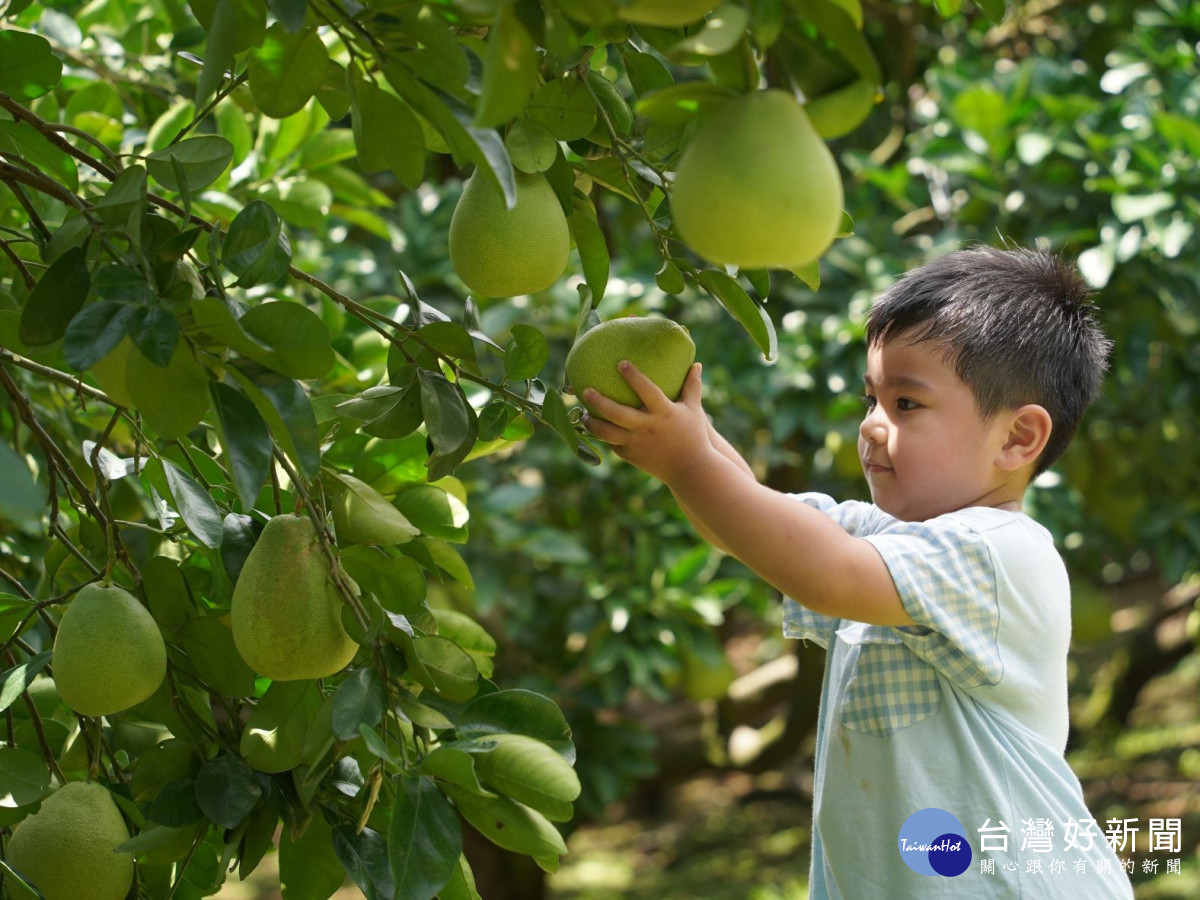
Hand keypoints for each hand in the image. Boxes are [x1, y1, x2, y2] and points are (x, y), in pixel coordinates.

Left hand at [581, 361, 712, 485]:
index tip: (621, 363)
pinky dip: (602, 435)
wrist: (690, 469)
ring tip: (584, 414)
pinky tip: (596, 427)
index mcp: (663, 413)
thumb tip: (695, 364)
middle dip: (598, 401)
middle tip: (586, 390)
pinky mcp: (630, 456)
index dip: (633, 376)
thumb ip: (692, 386)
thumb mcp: (693, 409)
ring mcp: (636, 443)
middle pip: (616, 413)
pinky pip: (611, 444)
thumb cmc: (693, 436)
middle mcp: (646, 428)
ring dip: (592, 422)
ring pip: (607, 432)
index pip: (646, 390)